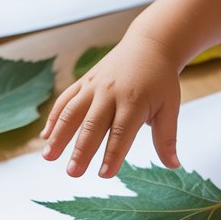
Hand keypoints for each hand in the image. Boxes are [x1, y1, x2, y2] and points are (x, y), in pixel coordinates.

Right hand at [41, 32, 181, 176]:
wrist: (149, 45)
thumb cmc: (161, 80)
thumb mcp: (170, 107)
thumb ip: (167, 138)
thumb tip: (173, 165)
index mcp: (134, 101)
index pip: (122, 133)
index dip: (113, 154)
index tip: (105, 174)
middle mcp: (110, 93)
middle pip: (93, 125)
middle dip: (81, 150)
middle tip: (73, 173)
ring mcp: (94, 86)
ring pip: (72, 112)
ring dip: (59, 135)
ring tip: (48, 157)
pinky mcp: (84, 82)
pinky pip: (65, 100)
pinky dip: (54, 117)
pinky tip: (46, 136)